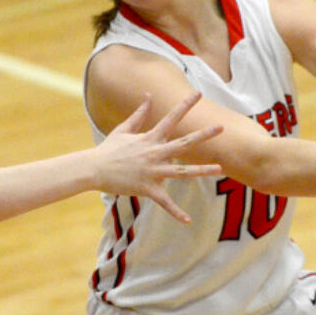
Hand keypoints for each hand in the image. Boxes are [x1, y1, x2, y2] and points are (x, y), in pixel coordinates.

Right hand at [95, 92, 222, 222]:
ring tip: (220, 168)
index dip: (185, 105)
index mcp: (150, 138)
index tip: (199, 94)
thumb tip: (148, 96)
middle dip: (203, 135)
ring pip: (182, 172)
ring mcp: (152, 171)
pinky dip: (176, 212)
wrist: (93, 169)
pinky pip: (165, 202)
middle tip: (221, 127)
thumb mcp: (123, 129)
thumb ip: (139, 114)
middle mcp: (154, 153)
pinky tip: (188, 220)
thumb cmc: (108, 149)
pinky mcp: (147, 188)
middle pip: (184, 143)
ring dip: (202, 171)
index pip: (171, 118)